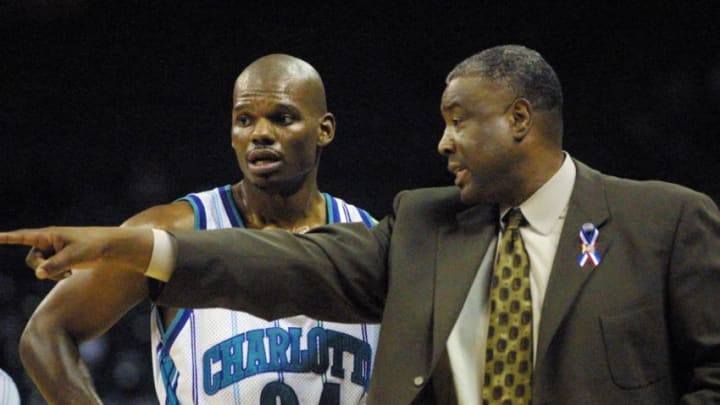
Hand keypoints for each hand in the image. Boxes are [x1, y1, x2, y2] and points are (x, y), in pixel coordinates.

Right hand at [0, 227, 153, 279]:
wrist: (110, 248)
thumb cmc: (94, 246)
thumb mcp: (75, 256)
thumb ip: (55, 265)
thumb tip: (37, 274)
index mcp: (49, 235)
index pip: (22, 236)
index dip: (6, 238)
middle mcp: (48, 242)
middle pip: (31, 260)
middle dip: (41, 269)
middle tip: (61, 272)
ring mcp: (53, 251)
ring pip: (39, 268)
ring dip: (51, 274)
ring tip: (69, 273)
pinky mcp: (59, 259)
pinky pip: (48, 271)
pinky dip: (56, 275)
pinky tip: (70, 273)